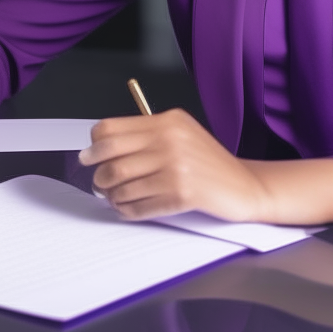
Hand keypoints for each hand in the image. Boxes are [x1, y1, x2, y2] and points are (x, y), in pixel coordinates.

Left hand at [78, 109, 268, 221]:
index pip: (111, 128)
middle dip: (98, 173)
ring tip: (115, 198)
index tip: (90, 157)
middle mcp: (170, 140)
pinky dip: (126, 210)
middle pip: (110, 156)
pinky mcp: (181, 194)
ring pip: (120, 184)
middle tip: (98, 182)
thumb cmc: (208, 162)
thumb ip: (148, 135)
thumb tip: (101, 149)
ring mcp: (176, 167)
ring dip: (111, 196)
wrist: (243, 185)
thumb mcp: (182, 133)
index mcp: (168, 121)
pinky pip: (137, 206)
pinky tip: (128, 209)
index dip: (94, 145)